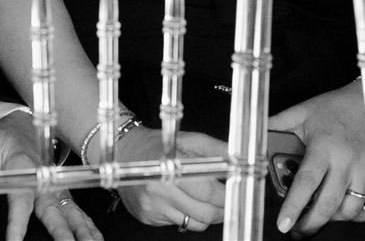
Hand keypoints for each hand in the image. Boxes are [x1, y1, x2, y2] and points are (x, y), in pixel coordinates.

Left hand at [0, 112, 101, 240]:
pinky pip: (77, 211)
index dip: (17, 221)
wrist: (21, 122)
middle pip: (54, 210)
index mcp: (23, 165)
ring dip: (81, 231)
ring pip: (71, 212)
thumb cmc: (0, 136)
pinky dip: (88, 225)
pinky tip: (95, 239)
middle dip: (62, 232)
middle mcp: (44, 178)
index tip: (14, 240)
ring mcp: (55, 186)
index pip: (21, 198)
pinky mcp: (61, 192)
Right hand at [101, 126, 228, 231]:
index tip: (236, 191)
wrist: (125, 154)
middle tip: (229, 201)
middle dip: (222, 210)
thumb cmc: (160, 145)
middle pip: (203, 213)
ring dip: (208, 216)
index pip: (208, 191)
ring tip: (211, 203)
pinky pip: (178, 224)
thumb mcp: (190, 140)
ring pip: (194, 223)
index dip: (226, 194)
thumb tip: (239, 159)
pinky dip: (188, 216)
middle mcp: (160, 190)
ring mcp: (153, 207)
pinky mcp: (148, 217)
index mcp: (172, 168)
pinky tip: (186, 202)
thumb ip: (216, 149)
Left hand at [269, 84, 364, 233]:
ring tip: (317, 216)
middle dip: (310, 224)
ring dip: (332, 219)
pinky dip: (356, 214)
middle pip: (328, 204)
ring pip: (349, 210)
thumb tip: (251, 140)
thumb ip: (276, 128)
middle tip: (297, 230)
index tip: (283, 223)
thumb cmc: (334, 108)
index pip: (306, 182)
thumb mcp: (300, 113)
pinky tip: (343, 211)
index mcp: (324, 146)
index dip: (294, 206)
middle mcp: (347, 161)